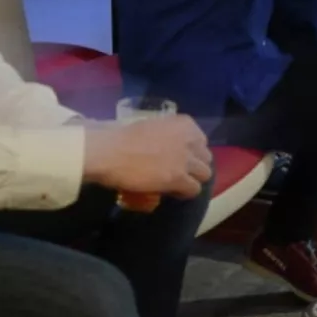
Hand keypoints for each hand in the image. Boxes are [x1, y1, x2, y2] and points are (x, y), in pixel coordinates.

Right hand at [84, 116, 212, 199]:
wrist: (110, 150)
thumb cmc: (121, 136)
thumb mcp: (152, 126)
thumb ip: (165, 134)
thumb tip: (164, 145)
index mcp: (184, 123)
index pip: (200, 140)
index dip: (191, 152)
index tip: (180, 157)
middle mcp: (190, 139)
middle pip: (206, 157)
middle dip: (195, 165)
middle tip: (180, 171)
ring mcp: (186, 159)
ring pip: (205, 174)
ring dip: (193, 179)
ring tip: (178, 183)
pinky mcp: (178, 178)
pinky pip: (194, 189)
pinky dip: (185, 192)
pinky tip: (174, 192)